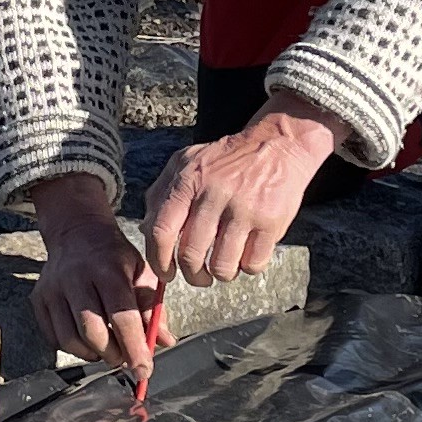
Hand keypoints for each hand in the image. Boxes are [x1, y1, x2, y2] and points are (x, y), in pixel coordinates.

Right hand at [27, 174, 175, 379]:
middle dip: (113, 354)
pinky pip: (54, 338)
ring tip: (106, 349)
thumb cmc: (114, 257)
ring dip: (93, 354)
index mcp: (108, 270)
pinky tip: (87, 339)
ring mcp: (53, 290)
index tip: (143, 369)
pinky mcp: (38, 300)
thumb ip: (153, 308)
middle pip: (93, 333)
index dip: (134, 348)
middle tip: (124, 357)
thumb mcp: (141, 272)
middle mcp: (76, 279)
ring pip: (71, 340)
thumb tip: (164, 341)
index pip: (122, 317)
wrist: (76, 233)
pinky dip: (73, 348)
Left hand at [143, 89, 346, 288]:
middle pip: (190, 255)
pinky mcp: (271, 221)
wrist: (277, 143)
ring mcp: (244, 209)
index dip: (159, 261)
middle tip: (198, 277)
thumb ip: (161, 194)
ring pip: (222, 266)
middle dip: (192, 276)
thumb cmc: (227, 160)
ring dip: (220, 274)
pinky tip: (247, 254)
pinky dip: (247, 267)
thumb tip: (145, 231)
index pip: (161, 231)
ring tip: (224, 265)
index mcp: (188, 180)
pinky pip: (252, 264)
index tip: (166, 273)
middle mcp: (214, 194)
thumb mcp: (186, 163)